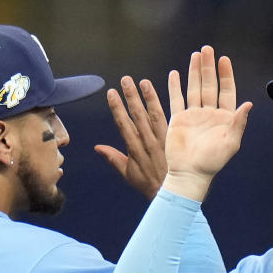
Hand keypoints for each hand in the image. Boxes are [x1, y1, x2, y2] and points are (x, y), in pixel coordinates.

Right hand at [94, 77, 167, 199]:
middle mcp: (147, 142)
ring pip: (154, 115)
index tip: (111, 93)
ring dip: (149, 98)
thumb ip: (113, 158)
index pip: (123, 124)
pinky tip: (169, 93)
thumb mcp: (128, 174)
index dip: (117, 108)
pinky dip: (169, 106)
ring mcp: (162, 140)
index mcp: (134, 149)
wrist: (173, 192)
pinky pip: (170, 120)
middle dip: (131, 97)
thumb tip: (97, 147)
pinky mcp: (174, 139)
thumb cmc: (150, 184)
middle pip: (137, 116)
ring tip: (143, 82)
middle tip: (126, 80)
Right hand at [163, 45, 252, 201]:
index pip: (227, 91)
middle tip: (207, 49)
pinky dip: (175, 87)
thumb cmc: (212, 161)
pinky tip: (175, 73)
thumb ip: (239, 123)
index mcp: (224, 118)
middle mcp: (209, 114)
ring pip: (194, 89)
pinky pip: (176, 99)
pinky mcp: (178, 120)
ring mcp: (193, 116)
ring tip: (195, 55)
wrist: (190, 174)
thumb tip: (248, 104)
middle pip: (209, 85)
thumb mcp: (231, 142)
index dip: (226, 75)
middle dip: (209, 68)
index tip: (224, 59)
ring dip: (194, 72)